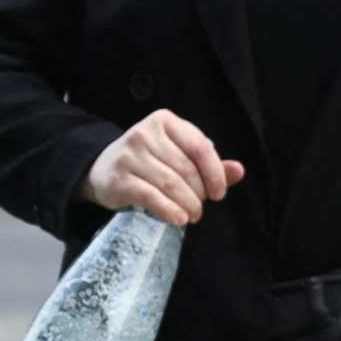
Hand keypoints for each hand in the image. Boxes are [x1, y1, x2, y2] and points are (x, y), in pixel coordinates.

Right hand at [81, 110, 245, 226]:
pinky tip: (179, 219)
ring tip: (192, 216)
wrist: (102, 169)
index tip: (219, 194)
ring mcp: (129, 155)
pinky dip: (169, 210)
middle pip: (186, 169)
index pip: (200, 147)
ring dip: (188, 205)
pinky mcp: (118, 178)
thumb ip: (209, 164)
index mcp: (165, 121)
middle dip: (199, 194)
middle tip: (200, 208)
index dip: (215, 173)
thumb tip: (239, 171)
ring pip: (171, 184)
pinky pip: (151, 196)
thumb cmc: (149, 162)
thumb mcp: (178, 155)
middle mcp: (144, 133)